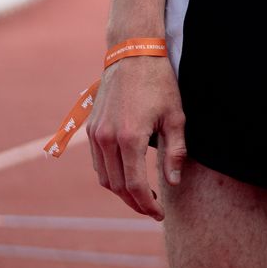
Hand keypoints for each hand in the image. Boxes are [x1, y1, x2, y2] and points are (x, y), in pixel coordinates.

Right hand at [86, 55, 186, 219]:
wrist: (133, 55)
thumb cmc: (160, 83)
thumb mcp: (176, 116)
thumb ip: (175, 151)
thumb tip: (174, 181)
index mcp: (130, 138)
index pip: (135, 185)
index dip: (147, 204)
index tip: (159, 213)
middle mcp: (107, 140)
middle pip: (116, 186)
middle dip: (134, 203)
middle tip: (152, 209)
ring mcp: (95, 135)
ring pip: (104, 177)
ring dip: (121, 192)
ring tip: (142, 195)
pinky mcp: (90, 129)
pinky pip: (98, 163)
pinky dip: (110, 176)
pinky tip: (127, 176)